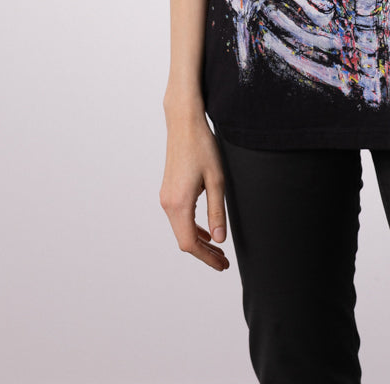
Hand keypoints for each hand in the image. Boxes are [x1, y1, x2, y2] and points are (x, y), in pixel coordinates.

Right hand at [159, 112, 229, 271]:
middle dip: (204, 253)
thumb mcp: (216, 180)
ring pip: (181, 229)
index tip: (222, 265)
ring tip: (218, 250)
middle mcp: (167, 203)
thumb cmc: (202, 147)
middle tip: (223, 262)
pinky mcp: (168, 190)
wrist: (184, 123)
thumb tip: (219, 240)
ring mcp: (166, 197)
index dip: (207, 257)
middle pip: (184, 240)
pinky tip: (206, 231)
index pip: (190, 243)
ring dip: (199, 241)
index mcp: (179, 203)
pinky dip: (192, 228)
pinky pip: (179, 217)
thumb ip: (217, 211)